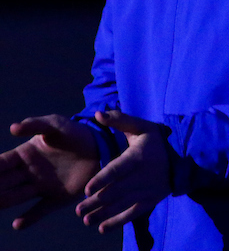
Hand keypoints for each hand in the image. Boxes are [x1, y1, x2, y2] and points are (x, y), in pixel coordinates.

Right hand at [0, 114, 99, 229]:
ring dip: (3, 202)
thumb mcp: (55, 124)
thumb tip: (12, 128)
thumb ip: (35, 124)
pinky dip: (29, 218)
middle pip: (3, 183)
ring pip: (16, 197)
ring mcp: (41, 187)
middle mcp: (28, 174)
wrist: (100, 146)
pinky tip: (18, 224)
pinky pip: (39, 210)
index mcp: (23, 156)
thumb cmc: (75, 133)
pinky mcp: (57, 198)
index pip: (0, 164)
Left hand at [76, 111, 170, 233]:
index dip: (103, 180)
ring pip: (122, 204)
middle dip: (96, 202)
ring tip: (87, 220)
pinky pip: (133, 213)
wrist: (182, 159)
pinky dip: (118, 222)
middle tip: (79, 211)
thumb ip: (120, 120)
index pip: (118, 170)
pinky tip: (103, 228)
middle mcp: (142, 176)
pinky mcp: (150, 201)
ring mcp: (146, 191)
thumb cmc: (156, 142)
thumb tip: (98, 114)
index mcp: (137, 157)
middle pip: (116, 191)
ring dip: (103, 214)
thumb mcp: (142, 127)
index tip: (87, 189)